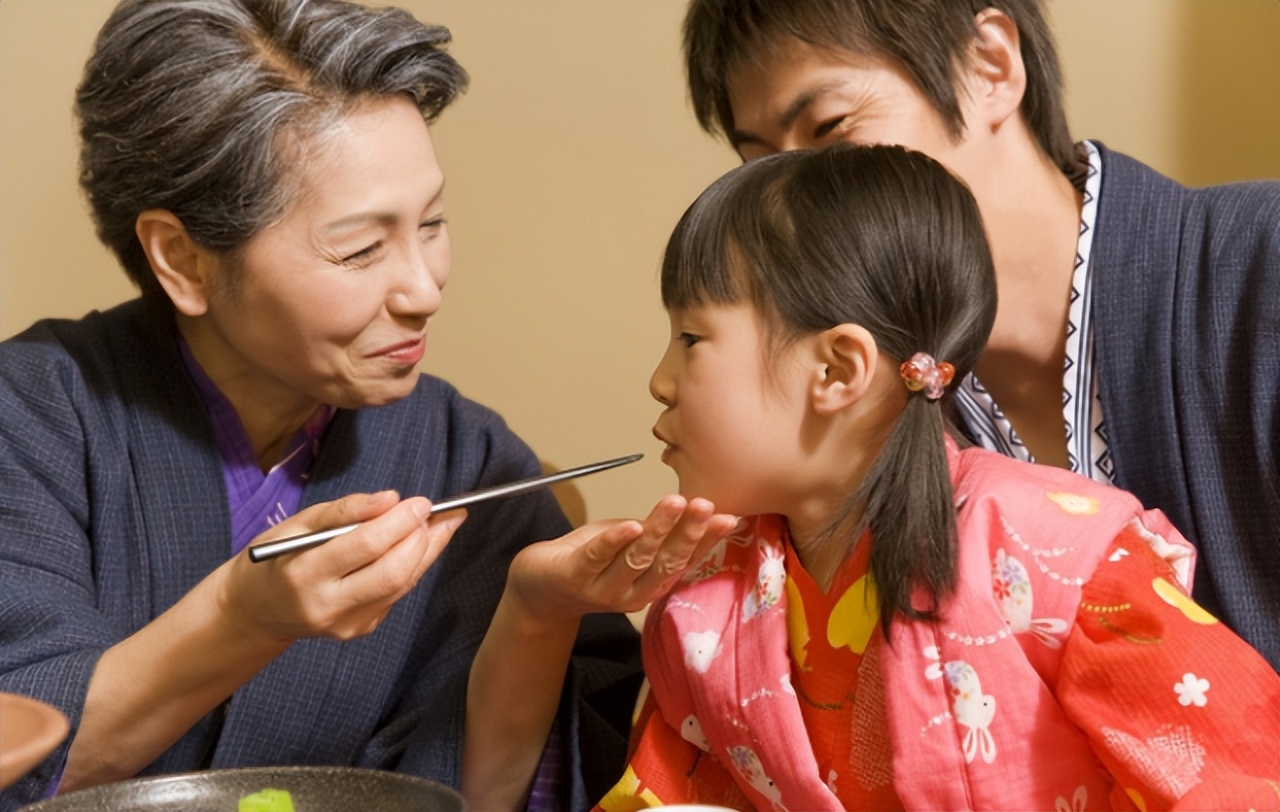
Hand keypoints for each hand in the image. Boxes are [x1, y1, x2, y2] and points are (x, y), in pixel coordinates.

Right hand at [222, 491, 463, 641]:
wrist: (256, 610)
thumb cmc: (276, 557)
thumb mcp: (298, 523)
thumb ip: (345, 510)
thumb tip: (391, 498)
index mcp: (304, 572)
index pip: (365, 545)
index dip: (400, 521)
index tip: (420, 501)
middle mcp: (326, 604)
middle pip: (392, 573)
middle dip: (420, 540)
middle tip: (434, 513)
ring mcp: (345, 624)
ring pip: (401, 585)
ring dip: (427, 552)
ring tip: (441, 524)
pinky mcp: (358, 630)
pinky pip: (395, 595)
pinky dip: (411, 568)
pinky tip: (415, 547)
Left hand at [504, 495, 736, 622]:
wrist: (539, 590)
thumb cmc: (590, 560)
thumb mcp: (630, 543)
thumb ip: (659, 532)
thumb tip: (699, 509)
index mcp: (652, 583)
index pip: (687, 560)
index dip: (708, 540)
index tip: (729, 517)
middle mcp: (634, 592)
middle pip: (667, 561)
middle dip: (689, 532)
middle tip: (705, 505)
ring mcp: (604, 588)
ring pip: (637, 557)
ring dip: (658, 529)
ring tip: (674, 503)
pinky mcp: (574, 576)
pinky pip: (597, 557)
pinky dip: (615, 541)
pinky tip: (630, 526)